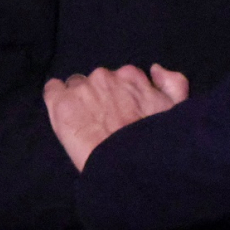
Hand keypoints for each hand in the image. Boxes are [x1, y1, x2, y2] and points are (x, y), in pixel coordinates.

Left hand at [43, 64, 188, 170]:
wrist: (124, 161)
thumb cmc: (153, 136)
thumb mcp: (177, 106)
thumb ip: (172, 81)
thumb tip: (154, 68)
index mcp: (130, 74)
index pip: (119, 77)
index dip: (119, 93)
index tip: (121, 108)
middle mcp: (105, 76)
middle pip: (96, 81)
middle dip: (98, 94)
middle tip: (103, 116)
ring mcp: (80, 88)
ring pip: (74, 86)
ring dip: (78, 98)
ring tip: (82, 118)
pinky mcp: (60, 103)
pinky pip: (52, 90)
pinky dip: (55, 95)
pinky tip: (62, 110)